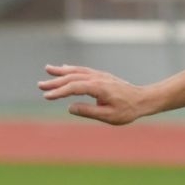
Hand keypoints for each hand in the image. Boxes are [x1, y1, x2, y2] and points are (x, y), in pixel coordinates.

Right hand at [40, 64, 157, 124]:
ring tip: (48, 69)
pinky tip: (65, 68)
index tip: (46, 96)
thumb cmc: (128, 110)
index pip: (74, 88)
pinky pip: (84, 70)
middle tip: (40, 85)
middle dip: (55, 81)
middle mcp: (98, 79)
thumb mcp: (109, 116)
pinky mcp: (102, 76)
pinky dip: (72, 69)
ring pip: (77, 71)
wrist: (144, 99)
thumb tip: (70, 107)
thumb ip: (89, 112)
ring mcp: (100, 76)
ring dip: (62, 71)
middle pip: (72, 77)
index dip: (59, 92)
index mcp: (99, 88)